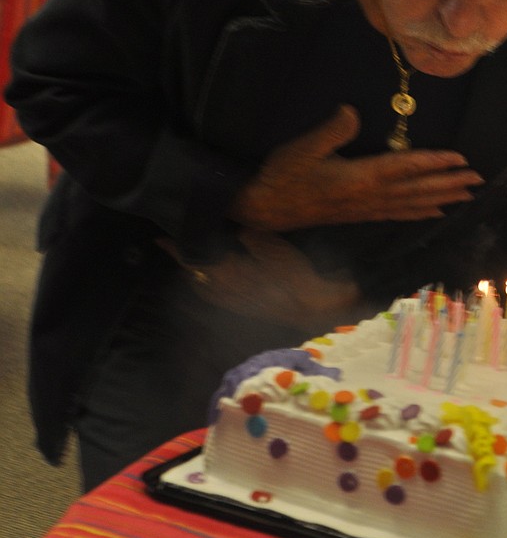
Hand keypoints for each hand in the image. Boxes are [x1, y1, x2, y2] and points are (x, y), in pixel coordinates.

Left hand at [160, 229, 367, 324]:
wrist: (313, 306)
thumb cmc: (295, 275)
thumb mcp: (274, 248)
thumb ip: (251, 237)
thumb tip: (236, 229)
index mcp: (230, 274)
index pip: (195, 260)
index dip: (178, 249)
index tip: (161, 238)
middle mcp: (227, 291)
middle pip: (196, 277)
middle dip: (184, 262)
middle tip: (175, 246)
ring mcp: (235, 302)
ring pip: (204, 288)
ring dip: (195, 275)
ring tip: (191, 261)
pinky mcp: (245, 308)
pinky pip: (217, 297)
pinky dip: (208, 286)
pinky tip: (215, 280)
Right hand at [230, 104, 484, 231]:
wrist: (265, 208)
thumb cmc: (283, 175)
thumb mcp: (303, 148)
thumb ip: (330, 130)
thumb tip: (352, 111)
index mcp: (360, 178)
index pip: (406, 168)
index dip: (435, 163)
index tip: (461, 160)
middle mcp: (369, 197)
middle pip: (418, 189)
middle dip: (449, 183)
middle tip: (478, 180)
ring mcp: (366, 209)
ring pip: (413, 204)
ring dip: (442, 198)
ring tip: (467, 196)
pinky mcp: (359, 215)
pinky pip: (398, 215)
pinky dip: (419, 213)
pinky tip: (434, 213)